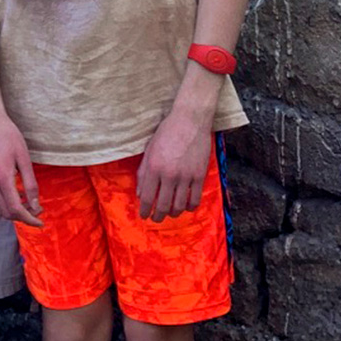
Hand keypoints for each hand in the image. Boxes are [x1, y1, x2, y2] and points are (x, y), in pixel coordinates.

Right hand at [0, 109, 40, 227]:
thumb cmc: (9, 136)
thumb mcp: (25, 159)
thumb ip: (30, 184)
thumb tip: (36, 205)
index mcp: (1, 177)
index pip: (15, 208)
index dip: (29, 219)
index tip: (41, 222)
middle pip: (5, 212)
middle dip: (23, 217)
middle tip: (38, 211)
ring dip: (15, 212)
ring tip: (30, 204)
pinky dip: (7, 203)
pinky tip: (19, 196)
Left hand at [136, 98, 213, 220]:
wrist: (189, 121)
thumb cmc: (166, 133)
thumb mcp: (149, 151)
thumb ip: (143, 173)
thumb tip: (140, 194)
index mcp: (154, 168)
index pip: (147, 197)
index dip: (144, 210)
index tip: (143, 215)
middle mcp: (170, 175)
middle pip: (163, 205)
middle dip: (157, 216)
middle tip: (155, 219)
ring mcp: (186, 176)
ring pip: (179, 205)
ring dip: (173, 213)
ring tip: (169, 214)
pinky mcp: (200, 176)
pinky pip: (195, 199)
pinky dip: (189, 207)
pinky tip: (185, 208)